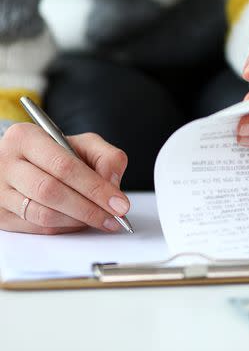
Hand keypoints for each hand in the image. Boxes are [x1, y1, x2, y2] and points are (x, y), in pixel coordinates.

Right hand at [0, 124, 129, 233]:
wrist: (26, 163)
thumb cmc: (58, 153)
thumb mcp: (84, 144)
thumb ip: (107, 157)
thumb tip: (112, 184)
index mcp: (26, 138)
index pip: (64, 166)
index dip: (95, 188)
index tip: (119, 203)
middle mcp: (6, 163)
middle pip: (51, 191)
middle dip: (89, 209)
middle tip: (114, 218)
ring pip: (42, 214)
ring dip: (77, 221)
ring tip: (100, 220)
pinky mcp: (0, 214)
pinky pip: (36, 228)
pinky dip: (64, 228)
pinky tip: (79, 222)